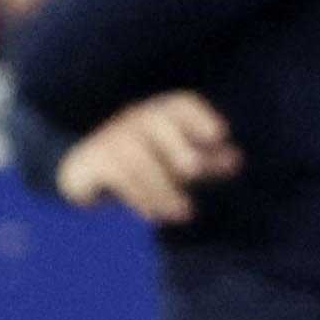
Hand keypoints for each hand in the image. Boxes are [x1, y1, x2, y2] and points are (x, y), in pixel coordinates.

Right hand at [54, 92, 237, 224]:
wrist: (82, 172)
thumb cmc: (140, 163)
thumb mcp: (174, 161)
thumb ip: (205, 160)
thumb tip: (237, 160)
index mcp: (158, 114)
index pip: (180, 105)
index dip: (199, 117)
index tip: (220, 134)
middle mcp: (134, 120)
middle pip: (155, 123)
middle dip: (177, 146)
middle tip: (195, 172)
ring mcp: (110, 137)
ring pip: (138, 158)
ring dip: (162, 187)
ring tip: (184, 213)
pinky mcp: (91, 161)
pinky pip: (118, 176)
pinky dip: (140, 197)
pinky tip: (154, 215)